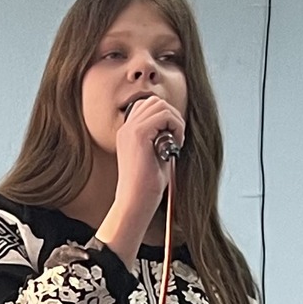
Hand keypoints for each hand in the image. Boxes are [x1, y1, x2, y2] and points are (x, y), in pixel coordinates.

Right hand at [95, 93, 184, 258]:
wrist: (135, 201)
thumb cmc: (145, 186)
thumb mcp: (154, 155)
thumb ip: (160, 137)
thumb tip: (175, 125)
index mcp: (127, 133)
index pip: (148, 106)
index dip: (165, 116)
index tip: (172, 138)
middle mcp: (126, 128)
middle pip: (155, 102)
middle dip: (172, 116)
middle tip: (176, 139)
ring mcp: (131, 130)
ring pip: (160, 106)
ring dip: (175, 121)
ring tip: (175, 142)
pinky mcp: (139, 135)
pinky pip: (164, 116)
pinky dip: (175, 127)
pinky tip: (174, 145)